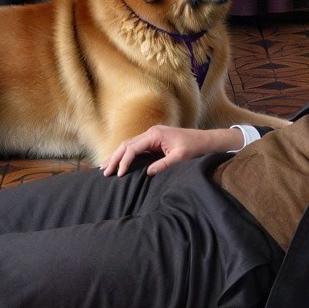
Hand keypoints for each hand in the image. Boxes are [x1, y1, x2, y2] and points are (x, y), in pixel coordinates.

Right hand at [100, 124, 245, 176]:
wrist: (203, 140)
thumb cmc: (193, 147)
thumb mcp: (180, 157)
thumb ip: (164, 164)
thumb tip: (148, 173)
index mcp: (155, 135)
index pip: (133, 147)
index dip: (124, 161)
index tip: (118, 174)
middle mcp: (150, 133)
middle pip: (126, 144)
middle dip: (114, 158)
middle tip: (104, 171)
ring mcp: (151, 136)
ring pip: (128, 144)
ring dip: (117, 155)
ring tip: (105, 166)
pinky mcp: (153, 140)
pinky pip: (135, 147)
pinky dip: (125, 154)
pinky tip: (119, 161)